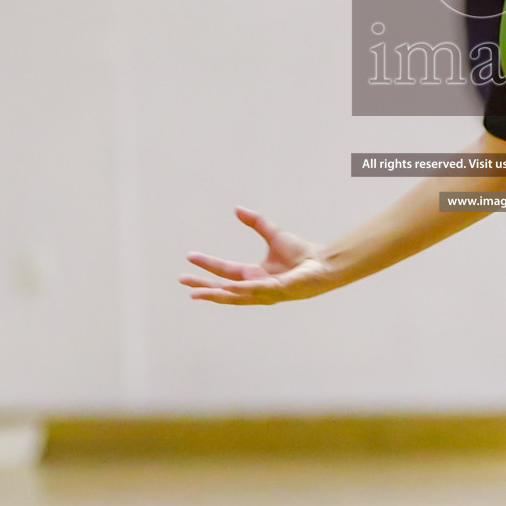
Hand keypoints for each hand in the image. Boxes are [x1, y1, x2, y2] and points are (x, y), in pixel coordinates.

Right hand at [181, 206, 335, 305]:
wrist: (324, 262)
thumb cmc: (302, 254)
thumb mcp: (273, 234)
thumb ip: (256, 222)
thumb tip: (237, 209)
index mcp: (253, 274)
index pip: (225, 271)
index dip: (207, 264)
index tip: (189, 256)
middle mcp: (256, 286)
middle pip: (223, 288)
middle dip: (202, 285)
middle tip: (182, 280)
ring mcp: (265, 292)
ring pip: (234, 296)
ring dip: (214, 294)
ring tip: (195, 293)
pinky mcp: (277, 291)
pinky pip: (256, 291)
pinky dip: (241, 290)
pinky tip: (227, 288)